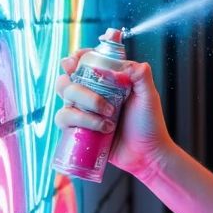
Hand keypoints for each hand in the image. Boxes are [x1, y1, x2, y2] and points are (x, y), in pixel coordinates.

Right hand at [55, 52, 171, 178]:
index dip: (75, 58)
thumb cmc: (149, 124)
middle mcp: (91, 93)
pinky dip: (81, 122)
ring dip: (86, 107)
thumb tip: (122, 66)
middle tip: (106, 105)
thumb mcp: (149, 96)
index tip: (75, 62)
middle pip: (68, 79)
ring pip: (66, 98)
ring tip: (109, 119)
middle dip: (82, 90)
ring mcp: (83, 111)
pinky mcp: (78, 129)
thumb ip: (141, 75)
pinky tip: (102, 129)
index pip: (84, 62)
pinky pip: (63, 118)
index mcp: (106, 81)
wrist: (146, 154)